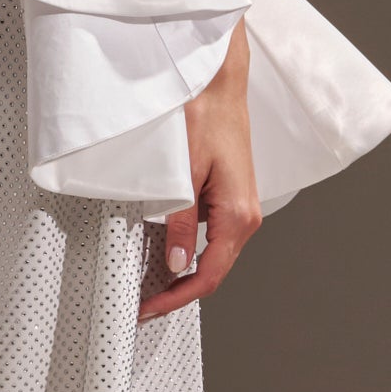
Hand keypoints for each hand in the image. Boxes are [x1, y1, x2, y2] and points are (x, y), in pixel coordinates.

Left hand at [138, 40, 262, 322]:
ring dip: (183, 273)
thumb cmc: (205, 116)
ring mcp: (239, 207)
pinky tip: (165, 252)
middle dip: (179, 292)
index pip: (208, 275)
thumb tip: (178, 263)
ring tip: (150, 284)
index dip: (176, 299)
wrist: (218, 82)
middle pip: (213, 271)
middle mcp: (245, 216)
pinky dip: (189, 250)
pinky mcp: (230, 197)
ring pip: (213, 255)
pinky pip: (212, 235)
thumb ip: (181, 222)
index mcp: (238, 216)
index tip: (149, 310)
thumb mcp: (183, 174)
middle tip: (145, 305)